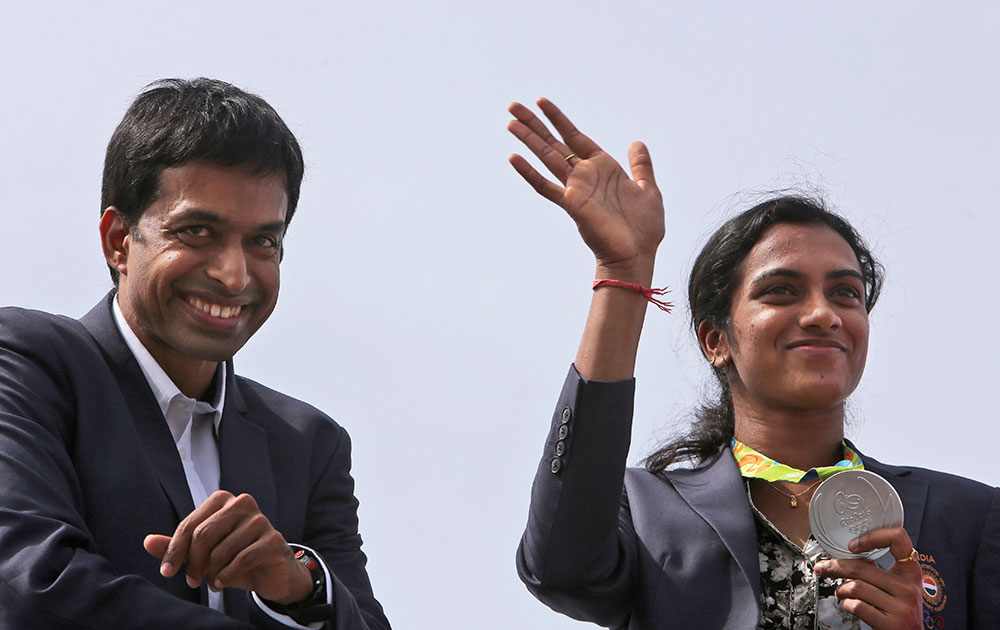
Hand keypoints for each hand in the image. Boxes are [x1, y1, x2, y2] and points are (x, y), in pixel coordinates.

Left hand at [143, 490, 312, 604]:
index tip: (167, 572)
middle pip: (203, 535)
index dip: (175, 550)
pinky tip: (225, 582)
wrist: (270, 572)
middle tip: (192, 581)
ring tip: (214, 581)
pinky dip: (227, 577)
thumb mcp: (203, 553)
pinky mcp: (274, 540)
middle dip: (192, 564)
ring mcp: (260, 520)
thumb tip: (148, 542)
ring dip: (212, 574)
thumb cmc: (234, 557)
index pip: (190, 525)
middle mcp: (242, 503)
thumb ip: (177, 546)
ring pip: (221, 551)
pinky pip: (241, 560)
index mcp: (223, 500)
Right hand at [507, 98, 663, 273]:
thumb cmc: (644, 229)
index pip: (575, 137)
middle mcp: (585, 176)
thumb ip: (640, 166)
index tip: (541, 102)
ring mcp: (576, 189)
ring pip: (547, 158)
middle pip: (554, 144)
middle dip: (535, 124)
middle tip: (513, 107)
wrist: (637, 254)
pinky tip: (514, 158)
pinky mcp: (572, 204)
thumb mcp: (648, 189)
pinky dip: (529, 172)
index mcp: (602, 168)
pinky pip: (546, 186)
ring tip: (510, 123)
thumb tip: (636, 142)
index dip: (558, 119)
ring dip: (528, 140)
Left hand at [814, 527, 922, 629]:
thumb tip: (846, 559)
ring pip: (855, 587)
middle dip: (835, 567)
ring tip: (841, 593)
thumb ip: (880, 571)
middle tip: (822, 568)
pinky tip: (849, 604)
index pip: (898, 539)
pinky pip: (857, 606)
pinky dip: (847, 604)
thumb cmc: (899, 610)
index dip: (873, 537)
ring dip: (840, 590)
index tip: (853, 545)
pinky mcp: (893, 624)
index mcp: (911, 572)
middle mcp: (909, 587)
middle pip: (861, 568)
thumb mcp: (898, 586)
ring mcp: (903, 607)